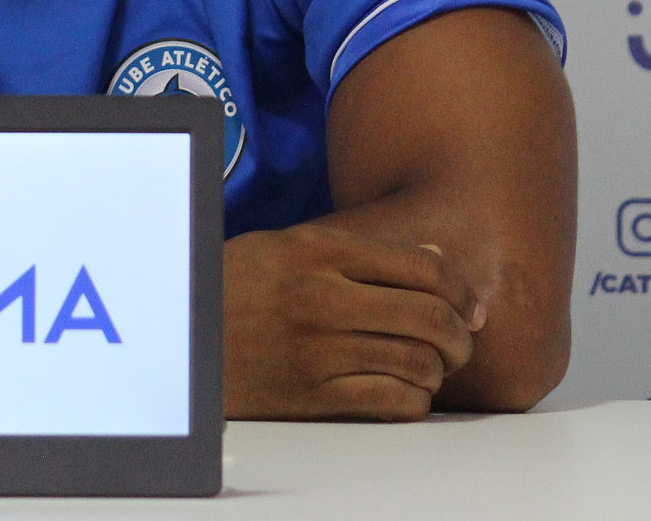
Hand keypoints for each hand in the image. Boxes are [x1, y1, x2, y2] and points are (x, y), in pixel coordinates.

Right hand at [223, 223, 485, 420]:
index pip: (420, 267)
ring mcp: (317, 349)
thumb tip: (437, 261)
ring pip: (416, 362)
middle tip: (463, 341)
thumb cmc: (234, 286)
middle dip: (462, 334)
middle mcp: (321, 297)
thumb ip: (359, 250)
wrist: (180, 338)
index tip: (471, 305)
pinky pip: (390, 402)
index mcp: (317, 250)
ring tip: (436, 367)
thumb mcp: (286, 247)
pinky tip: (408, 392)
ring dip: (440, 369)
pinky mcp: (310, 396)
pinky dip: (415, 400)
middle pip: (428, 316)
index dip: (461, 289)